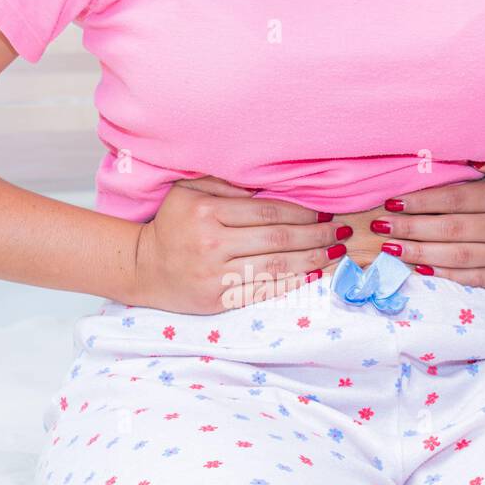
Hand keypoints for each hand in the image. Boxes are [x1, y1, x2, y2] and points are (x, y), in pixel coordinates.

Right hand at [131, 177, 350, 313]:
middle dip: (315, 235)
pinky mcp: (217, 300)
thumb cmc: (172, 224)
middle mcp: (212, 244)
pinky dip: (290, 283)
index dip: (301, 211)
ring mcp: (215, 275)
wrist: (144, 268)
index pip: (267, 211)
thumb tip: (269, 185)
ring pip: (274, 267)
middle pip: (277, 239)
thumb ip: (225, 184)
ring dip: (311, 259)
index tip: (324, 210)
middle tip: (340, 231)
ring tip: (335, 252)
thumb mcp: (188, 191)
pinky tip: (311, 274)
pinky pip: (262, 291)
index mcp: (207, 212)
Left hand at [371, 143, 484, 287]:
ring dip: (418, 253)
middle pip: (450, 230)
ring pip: (455, 257)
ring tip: (389, 248)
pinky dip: (441, 275)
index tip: (392, 202)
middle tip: (380, 227)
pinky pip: (468, 278)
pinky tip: (416, 268)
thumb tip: (472, 154)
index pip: (455, 200)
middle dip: (410, 228)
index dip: (421, 202)